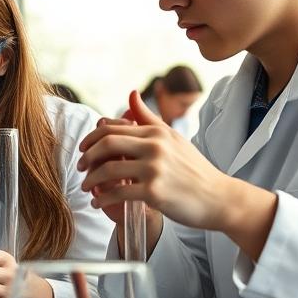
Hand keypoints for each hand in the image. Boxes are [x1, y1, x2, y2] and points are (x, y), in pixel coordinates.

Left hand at [78, 90, 234, 231]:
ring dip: (91, 180)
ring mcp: (155, 169)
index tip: (83, 150)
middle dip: (87, 156)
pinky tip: (97, 203)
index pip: (113, 128)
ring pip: (108, 169)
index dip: (91, 139)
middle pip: (106, 143)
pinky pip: (118, 193)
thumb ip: (148, 118)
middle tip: (79, 167)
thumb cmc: (193, 169)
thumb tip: (130, 93)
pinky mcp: (154, 192)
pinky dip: (103, 199)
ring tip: (86, 187)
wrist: (218, 197)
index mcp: (157, 132)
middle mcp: (155, 146)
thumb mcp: (172, 138)